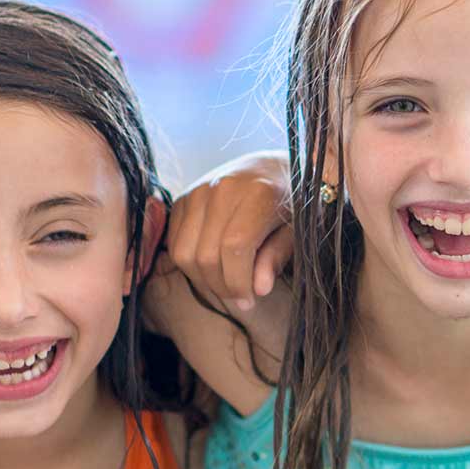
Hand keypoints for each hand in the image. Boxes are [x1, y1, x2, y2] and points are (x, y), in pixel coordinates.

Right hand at [167, 150, 292, 311]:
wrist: (270, 168)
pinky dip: (190, 263)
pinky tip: (212, 266)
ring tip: (225, 284)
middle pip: (205, 255)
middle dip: (221, 286)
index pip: (234, 249)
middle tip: (240, 297)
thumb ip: (277, 257)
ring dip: (202, 279)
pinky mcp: (183, 197)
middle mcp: (223, 188)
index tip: (249, 300)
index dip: (238, 283)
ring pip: (184, 253)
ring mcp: (198, 190)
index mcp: (257, 193)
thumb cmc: (289, 203)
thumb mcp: (295, 230)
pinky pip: (174, 242)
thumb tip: (259, 289)